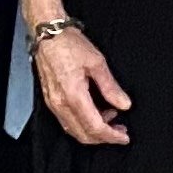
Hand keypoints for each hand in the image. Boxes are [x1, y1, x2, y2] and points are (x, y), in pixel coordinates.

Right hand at [31, 25, 132, 146]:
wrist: (47, 34)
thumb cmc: (69, 44)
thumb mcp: (97, 63)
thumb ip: (111, 87)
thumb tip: (124, 104)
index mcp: (73, 95)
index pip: (95, 126)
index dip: (111, 136)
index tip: (124, 137)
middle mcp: (60, 104)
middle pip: (83, 134)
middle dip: (104, 138)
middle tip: (120, 131)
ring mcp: (53, 104)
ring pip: (74, 130)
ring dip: (93, 131)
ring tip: (111, 118)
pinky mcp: (50, 100)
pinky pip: (67, 121)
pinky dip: (82, 123)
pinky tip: (95, 112)